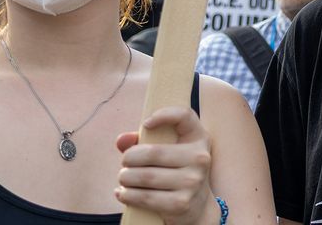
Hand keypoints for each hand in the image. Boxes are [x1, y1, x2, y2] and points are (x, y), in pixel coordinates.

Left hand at [115, 106, 211, 224]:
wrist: (197, 207)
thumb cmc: (176, 172)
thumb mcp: (168, 153)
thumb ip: (143, 142)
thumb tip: (122, 140)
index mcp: (198, 138)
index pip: (184, 116)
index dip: (164, 115)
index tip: (145, 124)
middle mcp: (200, 158)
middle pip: (153, 152)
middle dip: (129, 158)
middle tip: (125, 163)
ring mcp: (192, 182)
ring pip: (145, 176)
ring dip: (126, 178)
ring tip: (124, 178)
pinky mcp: (181, 203)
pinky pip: (145, 197)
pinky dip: (127, 195)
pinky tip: (123, 193)